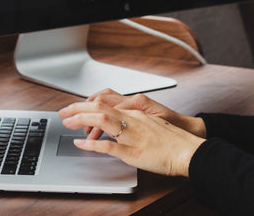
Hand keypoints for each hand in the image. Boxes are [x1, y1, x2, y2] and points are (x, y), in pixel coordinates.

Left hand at [58, 89, 206, 175]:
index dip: (87, 103)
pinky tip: (81, 144)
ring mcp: (132, 134)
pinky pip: (108, 145)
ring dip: (81, 119)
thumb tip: (119, 126)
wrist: (189, 150)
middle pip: (99, 106)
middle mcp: (132, 118)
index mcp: (136, 111)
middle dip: (78, 108)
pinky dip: (91, 144)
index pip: (106, 101)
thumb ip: (135, 122)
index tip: (75, 107)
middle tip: (64, 112)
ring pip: (101, 120)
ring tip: (68, 123)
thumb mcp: (152, 124)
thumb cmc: (173, 140)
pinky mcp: (133, 151)